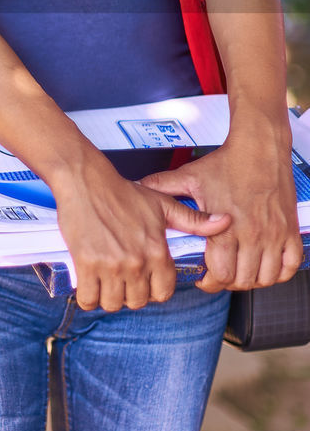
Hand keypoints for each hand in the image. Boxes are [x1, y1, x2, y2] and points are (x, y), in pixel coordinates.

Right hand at [53, 158, 230, 312]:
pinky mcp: (86, 264)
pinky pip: (88, 298)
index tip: (144, 281)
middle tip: (122, 280)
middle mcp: (136, 263)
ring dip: (108, 298)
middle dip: (130, 295)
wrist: (86, 181)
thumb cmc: (121, 192)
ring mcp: (110, 265)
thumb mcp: (162, 204)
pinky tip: (88, 285)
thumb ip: (194, 220)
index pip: (163, 293)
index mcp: (156, 252)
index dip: (153, 290)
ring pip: (112, 303)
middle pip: (136, 301)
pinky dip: (87, 297)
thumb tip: (225, 221)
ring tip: (105, 283)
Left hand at [139, 123, 301, 292]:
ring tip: (241, 272)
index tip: (204, 280)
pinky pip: (291, 266)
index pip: (219, 274)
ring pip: (266, 278)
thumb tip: (139, 187)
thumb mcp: (190, 176)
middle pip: (242, 280)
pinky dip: (280, 272)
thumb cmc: (226, 162)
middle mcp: (251, 235)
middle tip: (221, 276)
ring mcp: (273, 235)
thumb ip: (163, 186)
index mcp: (224, 228)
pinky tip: (267, 266)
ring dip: (253, 280)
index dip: (209, 282)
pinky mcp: (290, 230)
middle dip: (228, 283)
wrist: (260, 147)